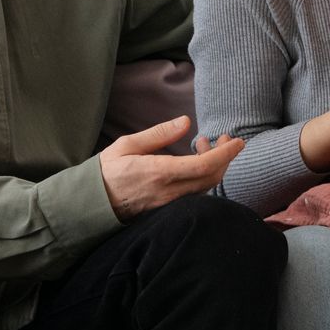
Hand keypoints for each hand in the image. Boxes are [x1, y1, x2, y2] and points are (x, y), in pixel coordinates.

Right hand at [98, 116, 242, 218]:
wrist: (90, 205)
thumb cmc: (106, 172)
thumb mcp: (128, 144)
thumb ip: (159, 134)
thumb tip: (185, 121)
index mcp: (159, 173)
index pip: (204, 166)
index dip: (226, 154)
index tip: (239, 141)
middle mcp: (169, 191)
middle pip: (211, 178)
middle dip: (225, 157)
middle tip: (224, 138)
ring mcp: (169, 203)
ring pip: (205, 186)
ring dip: (214, 165)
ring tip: (203, 144)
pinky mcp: (168, 208)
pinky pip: (195, 192)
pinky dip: (203, 175)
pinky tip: (194, 161)